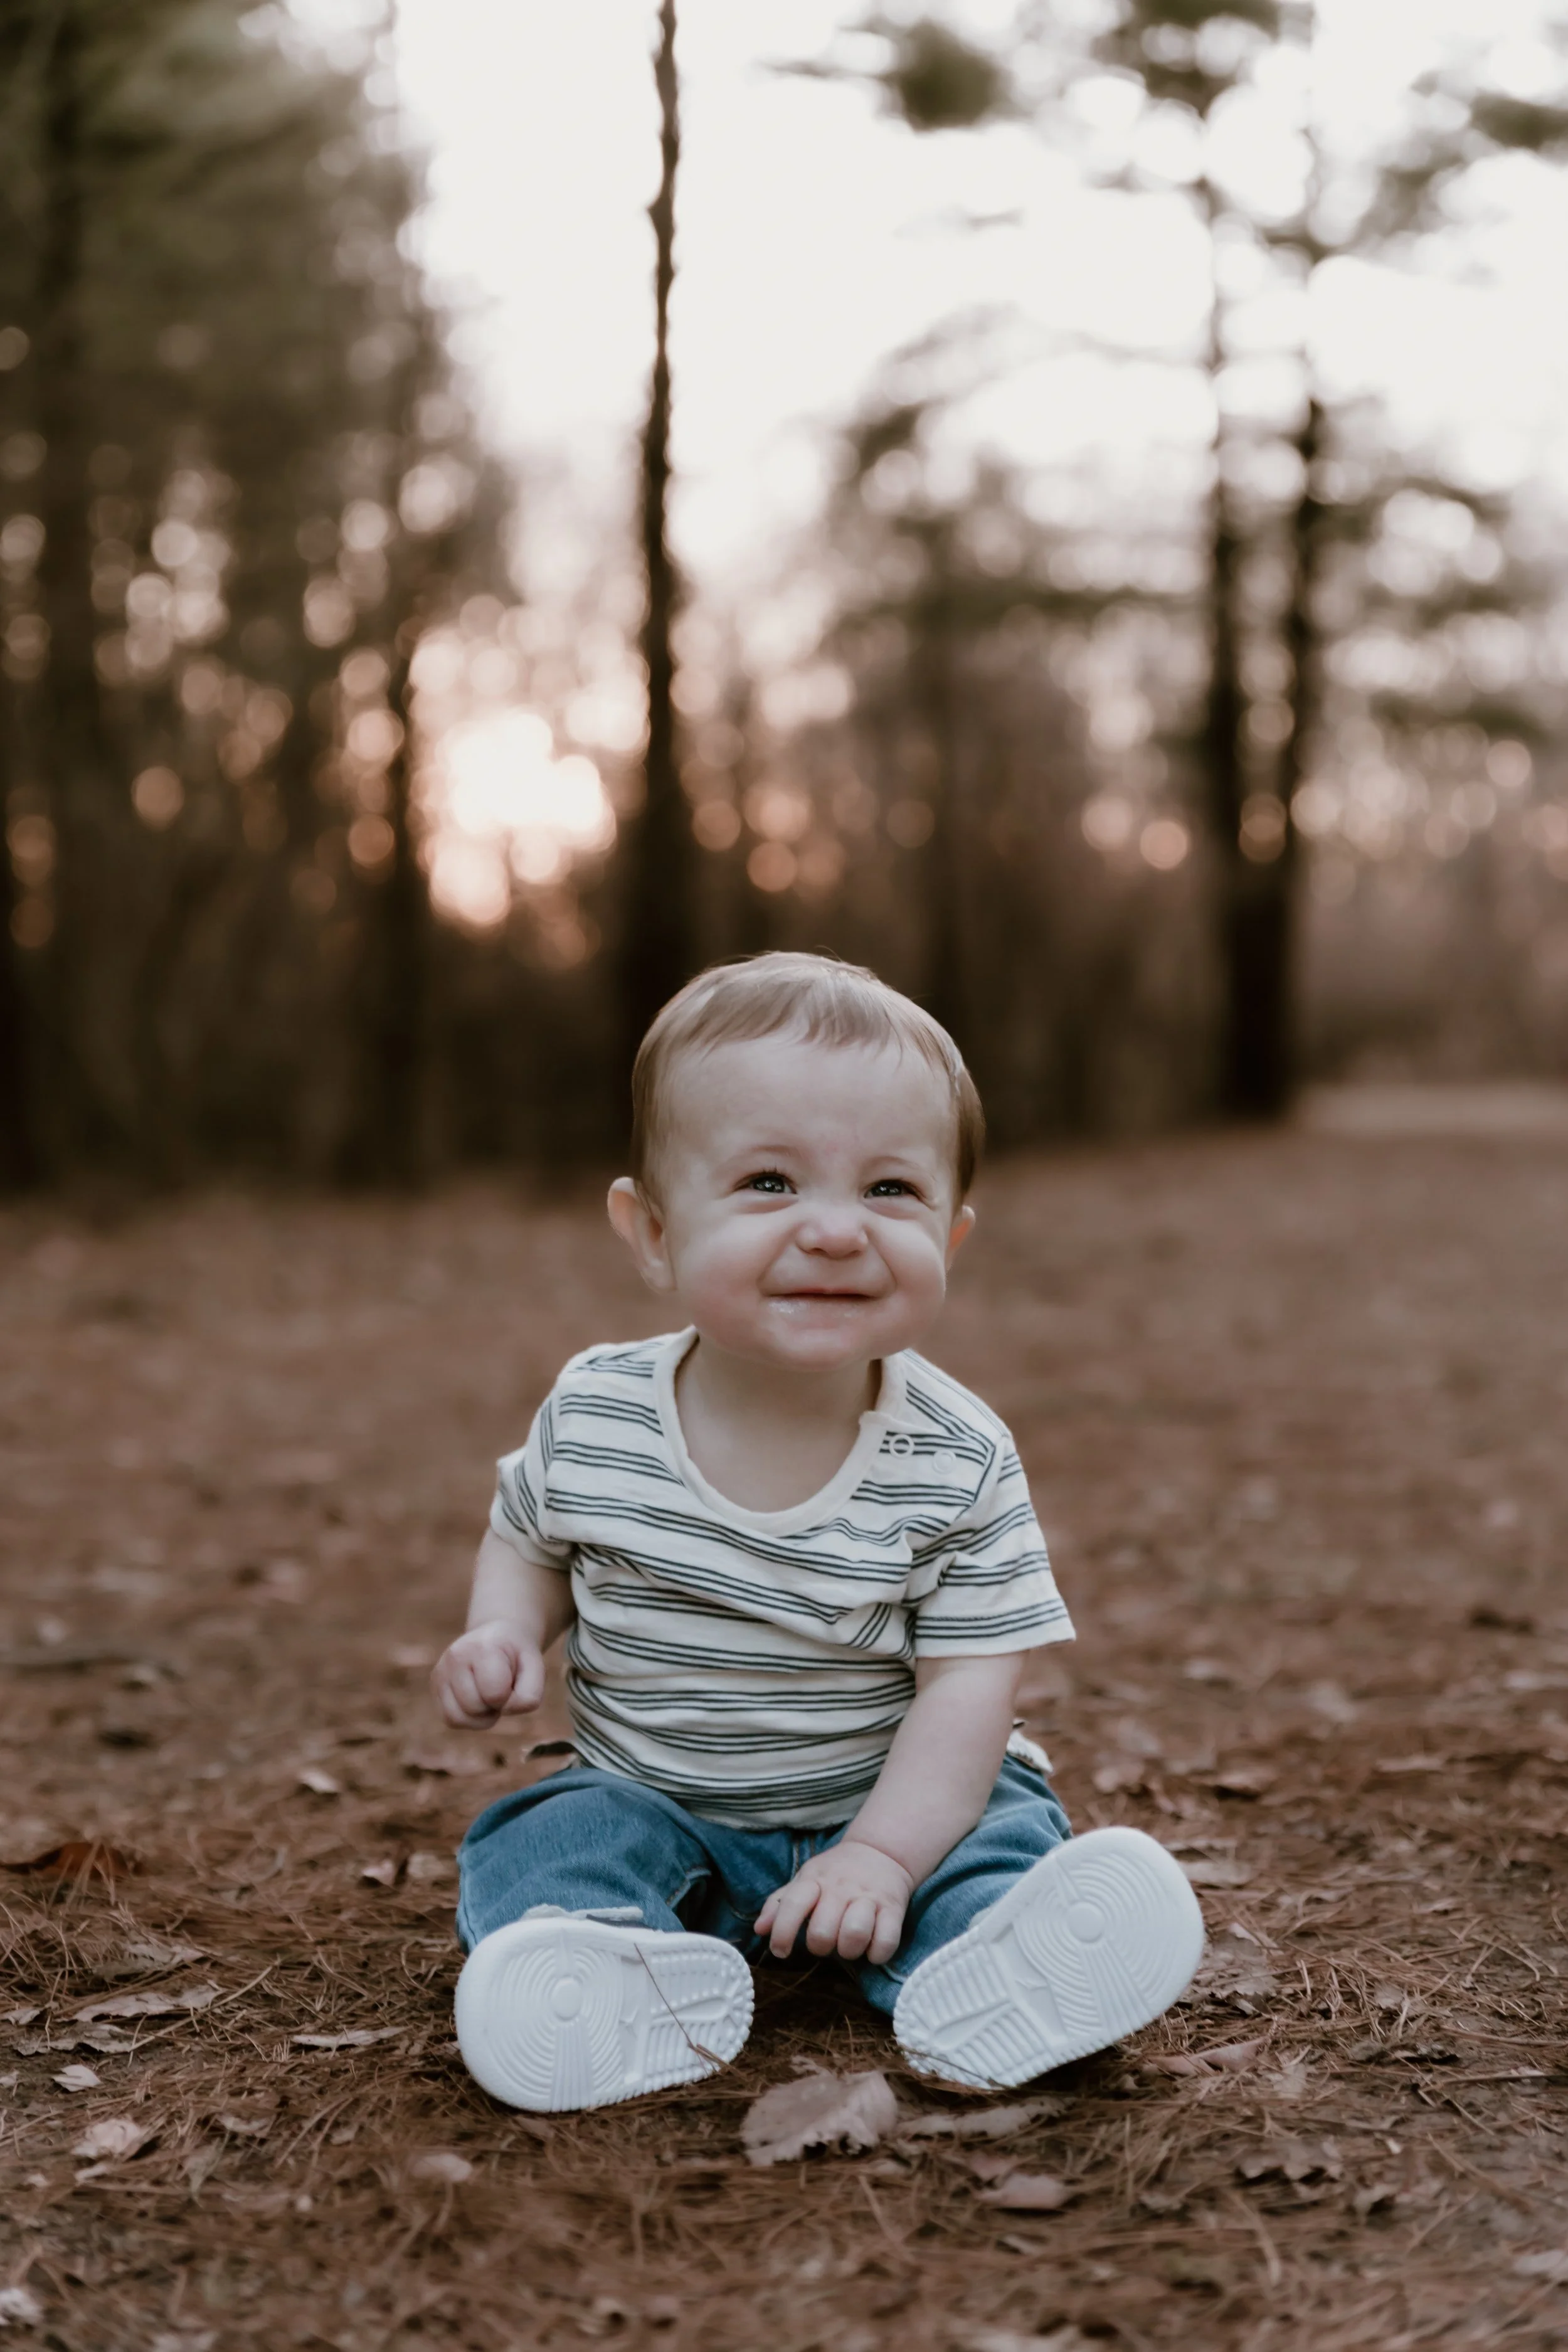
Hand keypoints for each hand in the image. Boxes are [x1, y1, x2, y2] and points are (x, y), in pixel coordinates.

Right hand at [430, 1620, 544, 1727]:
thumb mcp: (535, 1668)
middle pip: (474, 1708)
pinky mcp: (435, 1684)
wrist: (497, 1637)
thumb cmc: (517, 1656)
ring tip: (488, 1694)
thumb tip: (506, 1710)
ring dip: (480, 1716)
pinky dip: (468, 1719)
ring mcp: (441, 1670)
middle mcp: (455, 1656)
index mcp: (483, 1648)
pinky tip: (478, 1701)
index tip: (512, 1681)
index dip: (510, 1696)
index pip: (494, 1693)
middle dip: (494, 1706)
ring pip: (457, 1718)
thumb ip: (530, 1694)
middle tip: (500, 1686)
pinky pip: (450, 1719)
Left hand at [755, 1838, 913, 1965]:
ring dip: (848, 1950)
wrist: (881, 1852)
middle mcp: (841, 1888)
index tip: (781, 1951)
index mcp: (815, 1879)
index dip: (782, 1932)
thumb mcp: (805, 1880)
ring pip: (854, 1934)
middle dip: (819, 1947)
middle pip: (823, 1931)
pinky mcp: (894, 1909)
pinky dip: (876, 1953)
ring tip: (848, 1945)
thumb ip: (780, 1903)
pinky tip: (871, 1948)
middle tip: (825, 1942)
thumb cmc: (835, 1874)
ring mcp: (869, 1897)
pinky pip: (886, 1941)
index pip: (794, 1904)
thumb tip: (759, 1930)